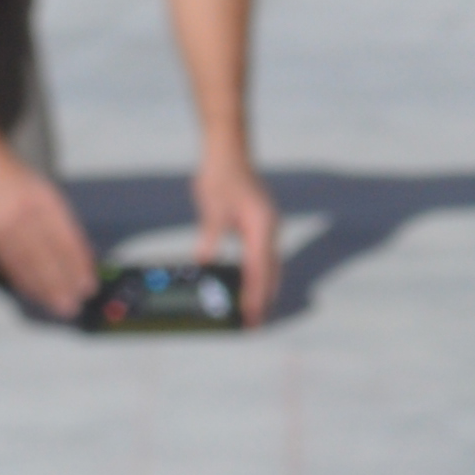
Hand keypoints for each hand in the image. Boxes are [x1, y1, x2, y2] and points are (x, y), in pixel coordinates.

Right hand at [0, 147, 99, 318]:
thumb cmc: (12, 178)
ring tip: (59, 305)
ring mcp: (5, 225)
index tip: (88, 283)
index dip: (78, 264)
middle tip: (76, 303)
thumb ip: (60, 221)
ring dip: (45, 287)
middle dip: (64, 282)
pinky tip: (34, 292)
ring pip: (29, 264)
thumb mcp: (43, 191)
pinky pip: (9, 264)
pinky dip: (23, 281)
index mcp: (44, 200)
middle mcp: (26, 213)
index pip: (66, 238)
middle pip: (49, 255)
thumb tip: (79, 254)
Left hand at [195, 148, 281, 324]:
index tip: (249, 316)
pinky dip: (260, 273)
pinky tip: (250, 284)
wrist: (229, 150)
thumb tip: (202, 265)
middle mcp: (270, 229)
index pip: (258, 270)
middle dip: (264, 299)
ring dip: (264, 288)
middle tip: (254, 323)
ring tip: (255, 311)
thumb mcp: (212, 211)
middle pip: (271, 273)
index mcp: (261, 227)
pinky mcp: (262, 224)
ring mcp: (269, 226)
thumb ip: (209, 240)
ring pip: (271, 266)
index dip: (254, 296)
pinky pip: (265, 256)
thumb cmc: (221, 175)